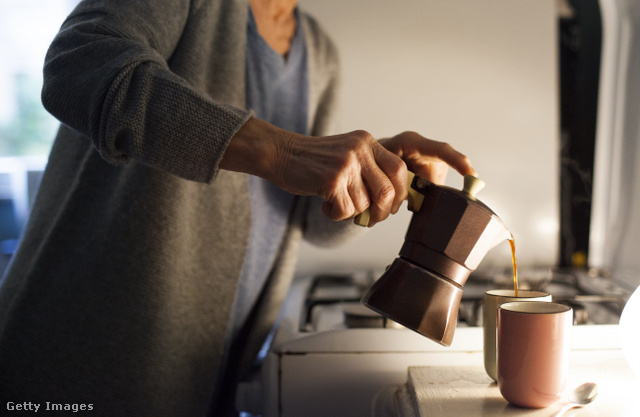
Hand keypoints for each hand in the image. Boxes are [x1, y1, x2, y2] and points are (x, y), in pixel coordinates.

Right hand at [222, 119, 474, 225]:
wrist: (279, 155)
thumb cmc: (313, 167)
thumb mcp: (347, 159)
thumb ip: (371, 173)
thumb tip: (398, 199)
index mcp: (369, 143)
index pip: (404, 167)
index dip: (436, 172)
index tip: (472, 173)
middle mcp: (363, 146)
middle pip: (392, 190)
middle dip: (383, 211)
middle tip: (368, 215)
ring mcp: (348, 160)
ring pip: (369, 204)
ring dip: (353, 213)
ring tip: (336, 204)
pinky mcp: (332, 176)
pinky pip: (347, 210)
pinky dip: (334, 214)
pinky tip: (322, 203)